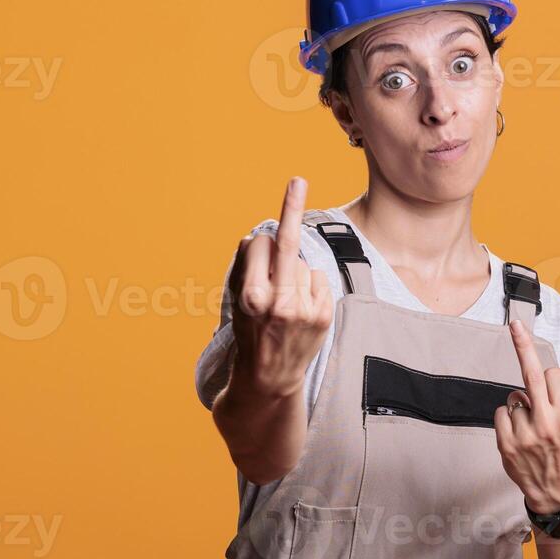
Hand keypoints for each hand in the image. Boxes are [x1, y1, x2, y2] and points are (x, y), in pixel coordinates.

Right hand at [227, 176, 333, 399]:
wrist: (269, 378)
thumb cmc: (249, 332)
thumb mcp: (235, 301)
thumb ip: (246, 268)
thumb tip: (261, 237)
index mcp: (252, 296)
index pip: (260, 245)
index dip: (259, 245)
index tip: (276, 208)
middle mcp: (279, 302)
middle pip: (287, 245)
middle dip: (291, 209)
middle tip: (297, 180)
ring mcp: (304, 310)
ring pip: (303, 265)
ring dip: (294, 275)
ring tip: (284, 306)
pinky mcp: (324, 317)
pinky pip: (319, 280)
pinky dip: (311, 288)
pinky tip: (301, 310)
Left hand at [494, 318, 559, 513]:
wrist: (554, 489)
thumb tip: (554, 368)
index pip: (553, 374)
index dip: (552, 378)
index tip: (541, 358)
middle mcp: (547, 423)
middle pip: (531, 374)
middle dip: (523, 346)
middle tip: (515, 325)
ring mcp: (525, 434)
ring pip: (514, 396)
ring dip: (521, 404)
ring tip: (532, 426)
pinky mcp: (506, 444)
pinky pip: (501, 413)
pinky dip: (507, 418)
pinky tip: (519, 434)